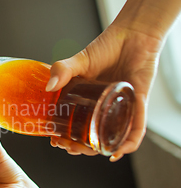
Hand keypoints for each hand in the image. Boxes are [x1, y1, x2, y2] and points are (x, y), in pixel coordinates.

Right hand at [46, 22, 162, 160]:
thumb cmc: (108, 47)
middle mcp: (104, 109)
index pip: (75, 126)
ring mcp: (121, 109)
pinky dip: (128, 143)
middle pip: (92, 138)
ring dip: (97, 150)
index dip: (64, 137)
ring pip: (111, 138)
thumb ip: (62, 70)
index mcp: (88, 101)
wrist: (133, 35)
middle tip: (66, 146)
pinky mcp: (139, 106)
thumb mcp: (79, 61)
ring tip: (83, 151)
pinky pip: (135, 129)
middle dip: (78, 148)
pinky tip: (118, 152)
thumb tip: (49, 87)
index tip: (54, 141)